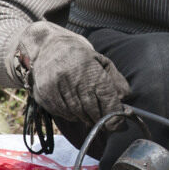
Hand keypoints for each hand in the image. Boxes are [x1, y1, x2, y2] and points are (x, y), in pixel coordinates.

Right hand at [14, 21, 129, 126]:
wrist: (48, 45)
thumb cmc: (79, 55)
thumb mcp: (102, 62)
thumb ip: (116, 81)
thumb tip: (125, 100)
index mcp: (89, 68)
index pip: (106, 98)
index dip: (114, 114)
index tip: (119, 124)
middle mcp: (71, 78)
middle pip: (92, 110)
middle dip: (101, 119)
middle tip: (106, 122)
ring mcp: (55, 87)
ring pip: (77, 114)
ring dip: (87, 118)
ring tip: (90, 114)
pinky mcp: (43, 94)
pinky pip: (62, 113)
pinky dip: (72, 115)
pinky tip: (75, 108)